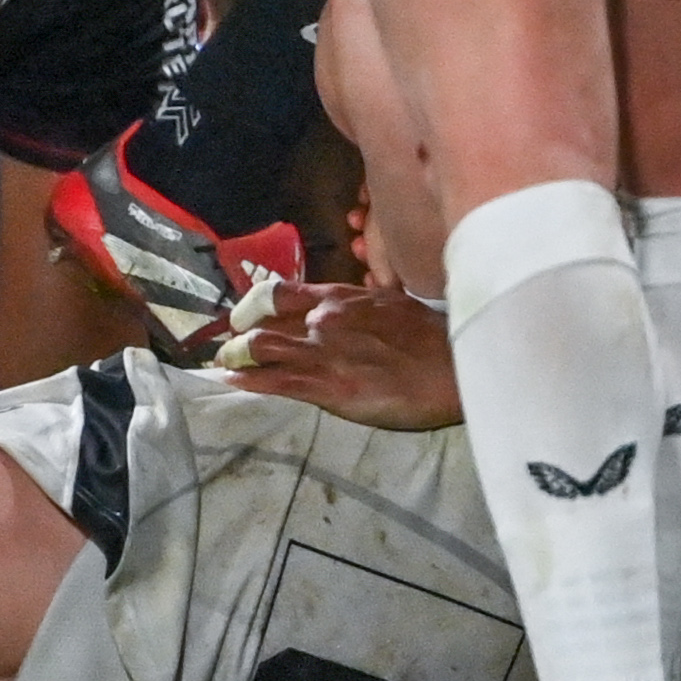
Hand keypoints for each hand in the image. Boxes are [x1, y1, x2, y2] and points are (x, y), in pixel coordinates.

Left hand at [216, 283, 461, 431]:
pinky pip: (272, 381)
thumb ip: (361, 306)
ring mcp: (321, 352)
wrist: (453, 371)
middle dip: (240, 334)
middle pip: (262, 322)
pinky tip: (232, 380)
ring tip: (227, 362)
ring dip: (235, 355)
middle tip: (231, 345)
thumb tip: (346, 308)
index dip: (254, 305)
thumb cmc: (432, 338)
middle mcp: (323, 318)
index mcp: (342, 297)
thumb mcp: (394, 306)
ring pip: (259, 348)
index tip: (247, 316)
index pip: (279, 293)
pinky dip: (246, 379)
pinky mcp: (325, 387)